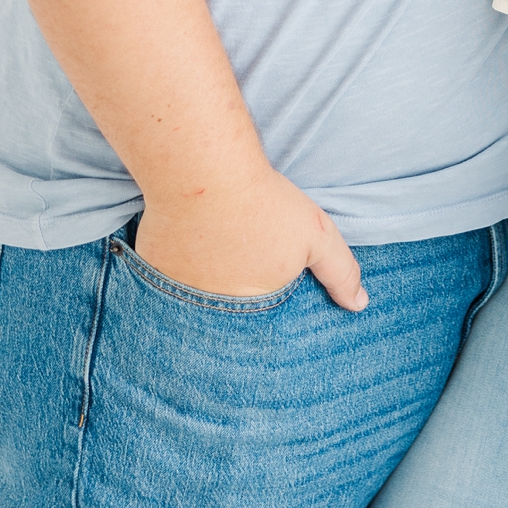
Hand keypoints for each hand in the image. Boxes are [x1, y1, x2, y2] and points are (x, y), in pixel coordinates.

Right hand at [133, 164, 367, 309]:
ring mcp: (173, 297)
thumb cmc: (262, 203)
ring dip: (202, 291)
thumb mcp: (316, 235)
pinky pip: (164, 283)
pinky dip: (174, 272)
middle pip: (224, 324)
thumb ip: (340, 273)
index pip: (260, 335)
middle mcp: (207, 316)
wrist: (200, 172)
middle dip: (232, 313)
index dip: (267, 321)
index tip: (268, 302)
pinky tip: (185, 248)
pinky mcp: (148, 273)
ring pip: (192, 305)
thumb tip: (359, 305)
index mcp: (249, 314)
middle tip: (241, 272)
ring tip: (214, 258)